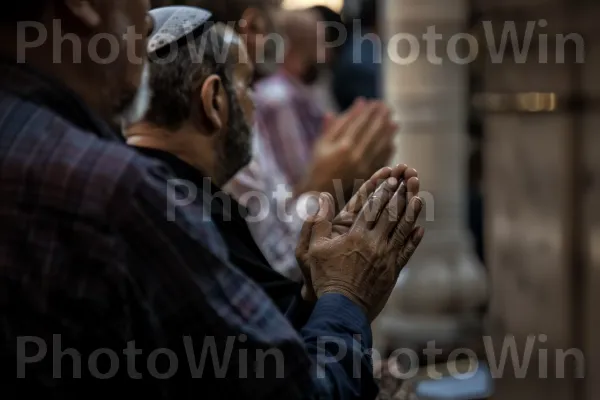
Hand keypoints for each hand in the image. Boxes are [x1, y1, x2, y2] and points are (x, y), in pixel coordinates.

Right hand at [296, 99, 397, 200]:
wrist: (319, 194)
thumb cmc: (318, 167)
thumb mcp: (321, 144)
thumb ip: (337, 124)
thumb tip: (355, 105)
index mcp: (343, 146)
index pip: (359, 123)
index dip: (368, 111)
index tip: (374, 102)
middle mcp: (356, 156)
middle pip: (373, 132)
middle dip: (381, 118)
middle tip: (387, 107)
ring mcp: (364, 167)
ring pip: (381, 145)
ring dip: (389, 132)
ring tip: (394, 122)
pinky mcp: (369, 176)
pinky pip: (383, 159)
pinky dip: (388, 149)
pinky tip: (391, 142)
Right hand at [298, 176, 424, 320]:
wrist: (342, 308)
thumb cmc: (325, 277)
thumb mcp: (312, 248)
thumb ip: (318, 221)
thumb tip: (322, 196)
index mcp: (355, 235)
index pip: (372, 207)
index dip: (382, 190)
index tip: (390, 178)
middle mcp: (374, 243)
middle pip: (391, 214)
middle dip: (400, 194)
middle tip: (408, 180)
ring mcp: (386, 258)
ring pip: (402, 230)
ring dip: (411, 211)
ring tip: (418, 196)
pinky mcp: (393, 272)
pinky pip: (407, 252)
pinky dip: (414, 239)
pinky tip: (420, 229)